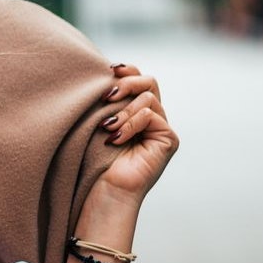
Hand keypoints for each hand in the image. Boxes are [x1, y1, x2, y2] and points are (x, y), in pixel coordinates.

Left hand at [95, 63, 179, 202]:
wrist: (105, 192)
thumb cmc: (93, 161)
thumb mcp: (96, 123)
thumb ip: (106, 102)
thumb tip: (103, 76)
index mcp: (134, 111)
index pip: (138, 79)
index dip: (127, 70)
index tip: (108, 69)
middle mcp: (151, 118)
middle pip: (149, 82)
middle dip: (127, 83)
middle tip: (106, 96)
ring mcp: (161, 128)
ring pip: (148, 98)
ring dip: (123, 110)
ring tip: (106, 127)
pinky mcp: (168, 139)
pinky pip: (151, 115)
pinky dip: (130, 123)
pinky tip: (115, 138)